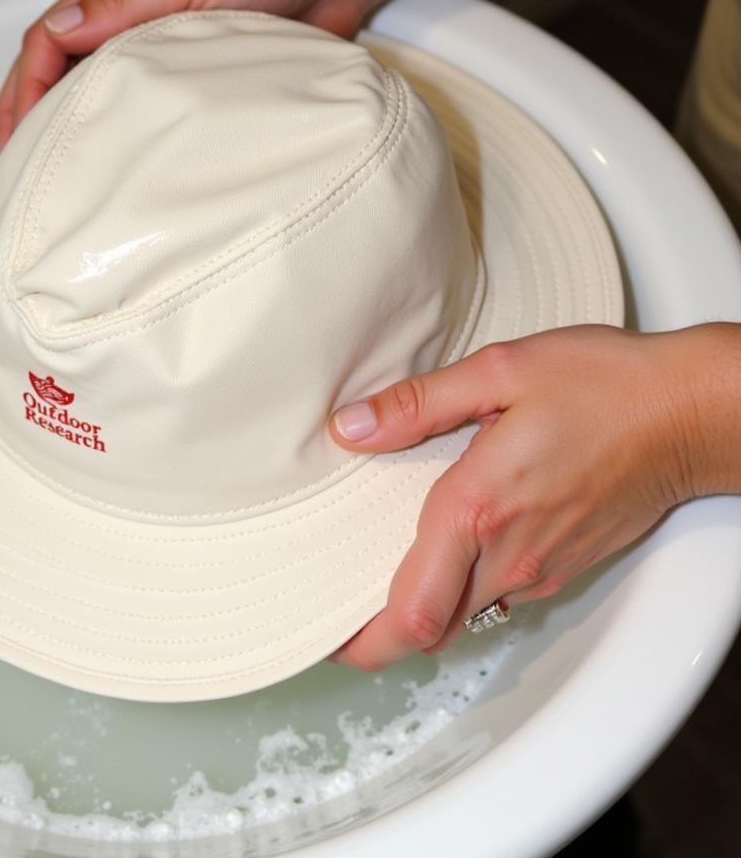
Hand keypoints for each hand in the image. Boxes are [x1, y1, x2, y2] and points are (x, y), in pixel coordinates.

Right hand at [0, 0, 368, 150]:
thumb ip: (123, 1)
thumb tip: (62, 30)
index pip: (46, 40)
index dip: (23, 91)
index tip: (18, 138)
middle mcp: (128, 18)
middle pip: (57, 70)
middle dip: (28, 117)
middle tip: (19, 169)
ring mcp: (156, 48)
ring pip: (94, 92)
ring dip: (68, 128)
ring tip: (54, 174)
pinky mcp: (189, 75)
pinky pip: (141, 108)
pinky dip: (118, 133)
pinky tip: (115, 162)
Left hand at [327, 324, 731, 671]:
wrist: (689, 415)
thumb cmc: (603, 386)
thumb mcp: (500, 371)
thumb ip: (419, 404)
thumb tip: (351, 427)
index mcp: (478, 510)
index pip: (410, 613)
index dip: (360, 641)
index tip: (324, 635)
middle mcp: (507, 556)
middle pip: (428, 630)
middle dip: (379, 632)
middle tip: (339, 609)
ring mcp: (540, 569)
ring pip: (462, 617)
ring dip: (421, 609)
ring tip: (382, 574)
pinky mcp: (563, 567)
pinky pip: (497, 597)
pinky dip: (462, 590)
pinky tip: (451, 548)